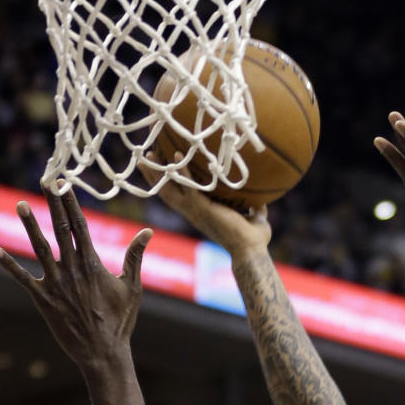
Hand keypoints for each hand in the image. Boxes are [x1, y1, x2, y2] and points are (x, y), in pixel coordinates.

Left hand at [0, 187, 150, 369]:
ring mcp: (56, 283)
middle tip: (44, 182)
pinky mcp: (43, 299)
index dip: (70, 203)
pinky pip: (22, 279)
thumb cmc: (120, 322)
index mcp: (93, 264)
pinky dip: (9, 265)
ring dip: (29, 225)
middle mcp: (73, 269)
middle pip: (60, 229)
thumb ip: (135, 257)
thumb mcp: (132, 288)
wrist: (103, 353)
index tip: (63, 183)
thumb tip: (148, 233)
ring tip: (21, 204)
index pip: (80, 226)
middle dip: (52, 204)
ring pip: (39, 248)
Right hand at [141, 154, 270, 259]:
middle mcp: (193, 211)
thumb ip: (253, 206)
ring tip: (147, 154)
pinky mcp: (201, 208)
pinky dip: (181, 171)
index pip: (178, 193)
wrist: (251, 251)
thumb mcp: (253, 216)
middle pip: (164, 190)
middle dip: (152, 174)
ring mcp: (195, 210)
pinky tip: (174, 154)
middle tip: (144, 155)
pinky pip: (187, 186)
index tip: (161, 165)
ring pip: (168, 189)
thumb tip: (261, 199)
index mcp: (200, 212)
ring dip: (157, 171)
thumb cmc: (253, 238)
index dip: (167, 180)